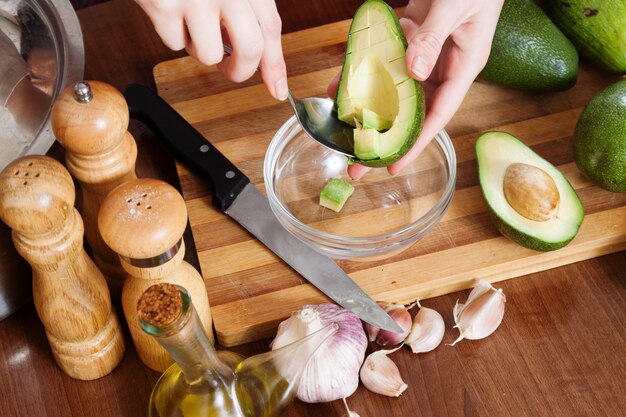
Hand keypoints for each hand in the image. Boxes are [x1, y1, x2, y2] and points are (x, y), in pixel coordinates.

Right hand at [135, 0, 287, 100]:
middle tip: (231, 70)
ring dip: (200, 48)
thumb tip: (255, 56)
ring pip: (208, 55)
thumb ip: (246, 7)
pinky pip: (174, 44)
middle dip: (240, 70)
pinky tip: (171, 11)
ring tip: (192, 23)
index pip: (271, 28)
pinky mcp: (163, 6)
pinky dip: (173, 35)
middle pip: (250, 50)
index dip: (275, 65)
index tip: (278, 89)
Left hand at [333, 0, 502, 179]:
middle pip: (413, 112)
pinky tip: (342, 81)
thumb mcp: (455, 6)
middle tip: (356, 161)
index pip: (438, 116)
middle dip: (386, 138)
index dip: (415, 145)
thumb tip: (412, 72)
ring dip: (369, 106)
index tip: (392, 167)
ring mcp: (427, 54)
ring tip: (343, 127)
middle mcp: (444, 67)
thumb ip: (433, 37)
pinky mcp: (413, 40)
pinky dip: (365, 71)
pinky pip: (386, 62)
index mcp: (463, 67)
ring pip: (396, 89)